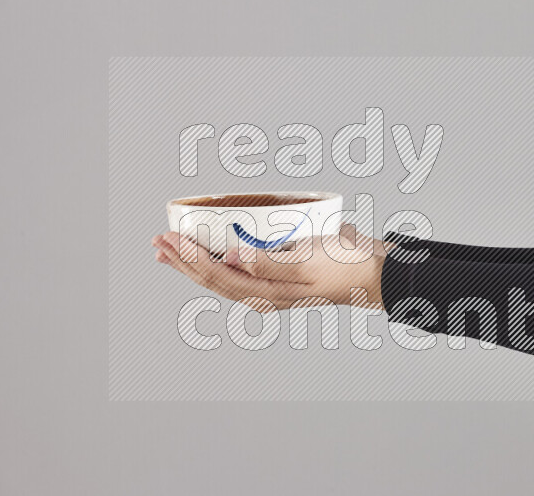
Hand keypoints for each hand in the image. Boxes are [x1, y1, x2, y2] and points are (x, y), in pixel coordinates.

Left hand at [151, 227, 386, 310]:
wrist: (374, 270)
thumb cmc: (344, 267)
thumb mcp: (306, 262)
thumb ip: (268, 263)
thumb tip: (232, 259)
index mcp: (267, 294)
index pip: (217, 276)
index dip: (189, 259)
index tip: (170, 239)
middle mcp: (264, 293)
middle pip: (213, 279)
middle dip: (183, 262)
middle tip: (159, 242)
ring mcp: (272, 285)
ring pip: (222, 276)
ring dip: (195, 263)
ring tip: (172, 251)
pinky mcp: (280, 273)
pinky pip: (238, 270)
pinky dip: (218, 259)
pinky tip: (213, 252)